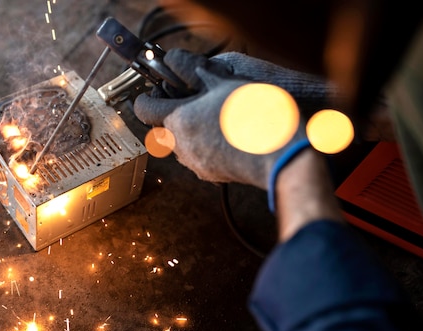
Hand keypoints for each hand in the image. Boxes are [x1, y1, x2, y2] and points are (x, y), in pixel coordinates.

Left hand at [134, 49, 313, 208]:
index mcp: (179, 120)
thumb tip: (181, 64)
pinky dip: (204, 145)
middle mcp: (181, 145)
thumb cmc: (252, 115)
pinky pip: (198, 157)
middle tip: (189, 102)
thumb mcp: (224, 82)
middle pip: (162, 128)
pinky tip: (225, 135)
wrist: (278, 154)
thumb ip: (196, 72)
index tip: (149, 93)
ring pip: (180, 144)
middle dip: (170, 115)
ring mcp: (195, 163)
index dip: (144, 99)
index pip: (144, 110)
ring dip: (188, 131)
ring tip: (213, 117)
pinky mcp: (210, 174)